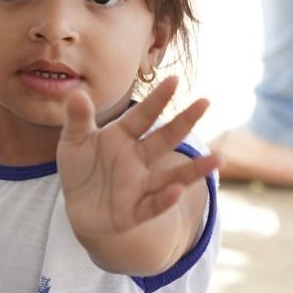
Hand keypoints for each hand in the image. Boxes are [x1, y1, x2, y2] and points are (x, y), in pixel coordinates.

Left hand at [58, 76, 219, 241]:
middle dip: (185, 121)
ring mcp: (139, 185)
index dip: (158, 99)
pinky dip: (164, 200)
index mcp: (123, 136)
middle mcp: (137, 158)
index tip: (174, 80)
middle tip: (206, 102)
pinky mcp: (134, 212)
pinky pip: (152, 206)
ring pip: (172, 176)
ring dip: (194, 169)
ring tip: (219, 158)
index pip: (143, 116)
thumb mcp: (73, 141)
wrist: (78, 206)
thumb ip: (77, 119)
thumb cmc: (80, 167)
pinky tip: (177, 191)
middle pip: (165, 139)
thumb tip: (76, 94)